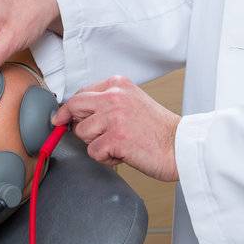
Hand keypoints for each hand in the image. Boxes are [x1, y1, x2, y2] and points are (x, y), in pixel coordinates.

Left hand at [51, 75, 180, 181]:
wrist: (181, 146)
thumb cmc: (159, 129)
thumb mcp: (132, 102)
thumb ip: (107, 103)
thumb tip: (75, 113)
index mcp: (117, 85)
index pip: (80, 93)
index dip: (71, 109)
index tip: (62, 118)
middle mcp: (114, 97)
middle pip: (73, 107)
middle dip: (74, 124)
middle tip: (91, 134)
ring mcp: (114, 117)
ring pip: (81, 132)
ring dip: (96, 144)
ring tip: (118, 144)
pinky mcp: (115, 138)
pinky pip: (93, 151)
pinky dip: (106, 158)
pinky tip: (123, 154)